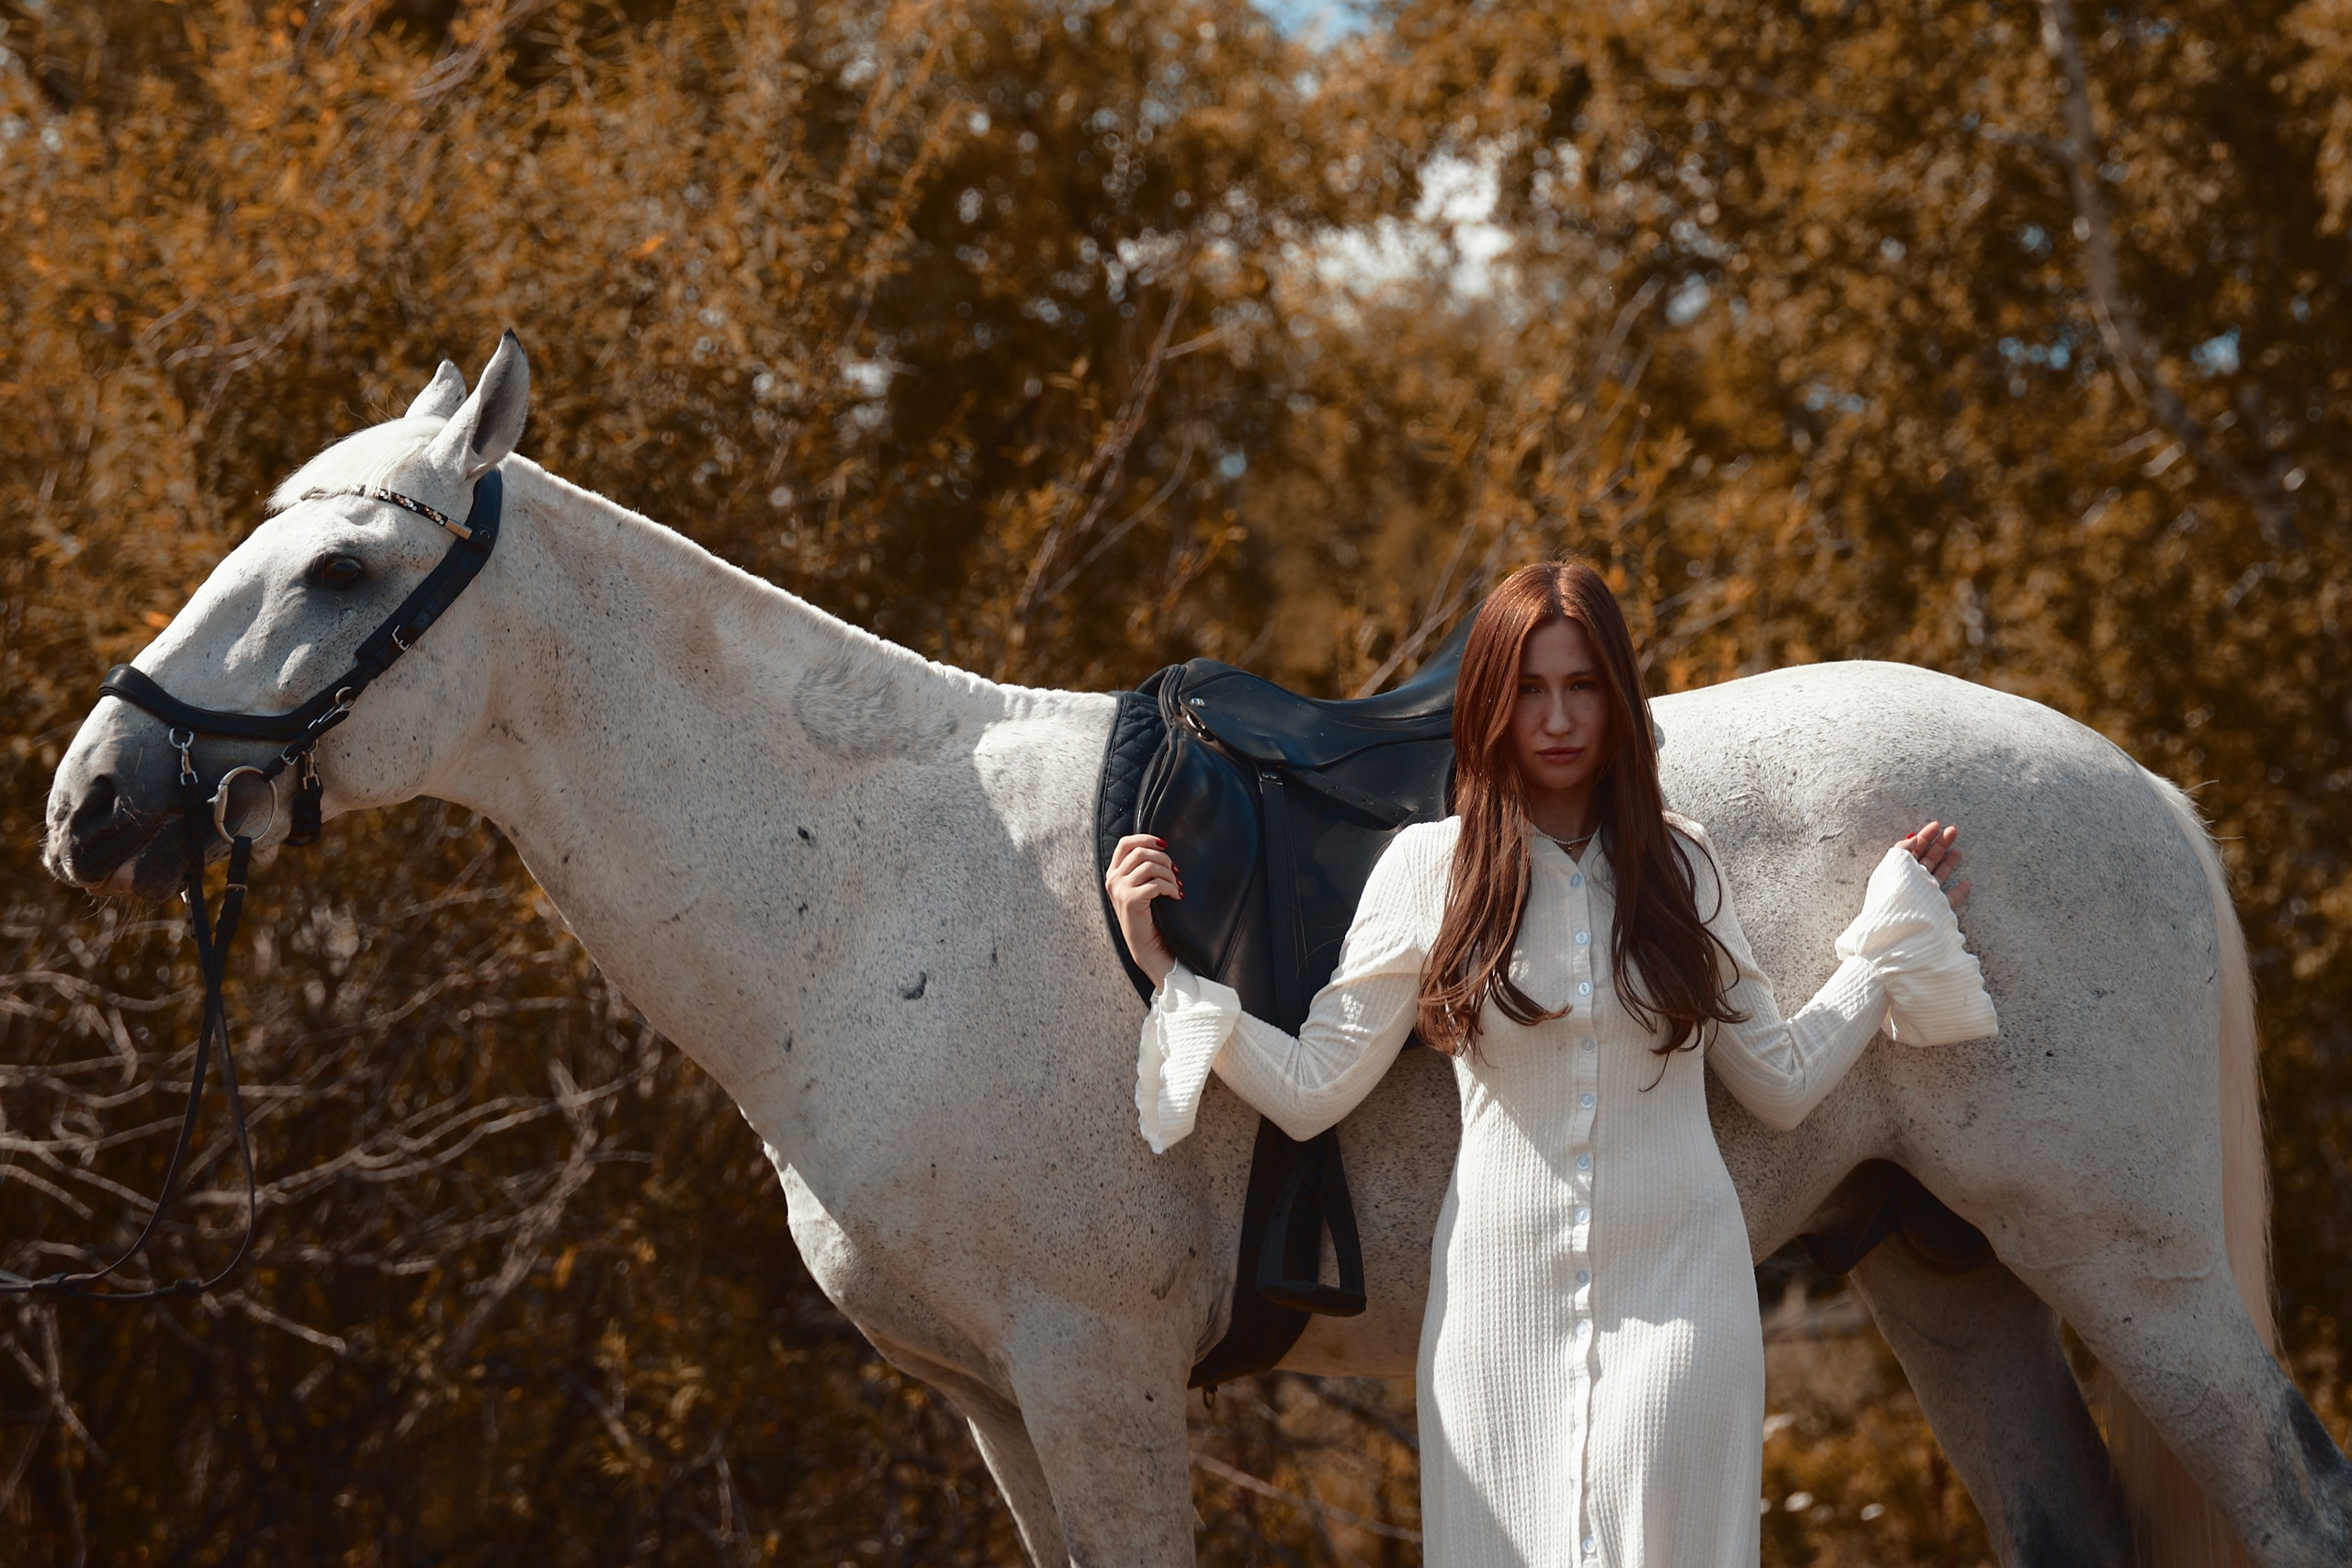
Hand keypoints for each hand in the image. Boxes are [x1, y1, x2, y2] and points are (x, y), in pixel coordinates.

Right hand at [1106, 833, 1180, 986]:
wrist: (1147, 946)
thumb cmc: (1149, 916)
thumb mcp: (1141, 887)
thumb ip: (1143, 868)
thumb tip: (1161, 846)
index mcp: (1114, 873)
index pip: (1125, 843)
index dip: (1146, 839)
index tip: (1164, 845)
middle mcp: (1113, 879)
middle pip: (1141, 852)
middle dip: (1164, 859)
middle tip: (1176, 872)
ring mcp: (1119, 890)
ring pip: (1149, 866)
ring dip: (1169, 875)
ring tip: (1176, 887)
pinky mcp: (1130, 900)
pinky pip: (1156, 883)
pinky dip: (1171, 888)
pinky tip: (1176, 896)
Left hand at [1899, 820, 1969, 910]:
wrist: (1899, 927)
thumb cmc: (1896, 893)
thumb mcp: (1894, 865)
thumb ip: (1903, 850)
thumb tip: (1914, 838)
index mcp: (1900, 870)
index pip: (1913, 850)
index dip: (1925, 836)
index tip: (1937, 825)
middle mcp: (1912, 882)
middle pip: (1928, 860)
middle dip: (1940, 844)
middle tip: (1953, 830)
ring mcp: (1924, 895)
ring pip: (1938, 876)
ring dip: (1948, 863)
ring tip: (1958, 850)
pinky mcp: (1935, 909)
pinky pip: (1949, 899)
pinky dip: (1958, 891)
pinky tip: (1967, 883)